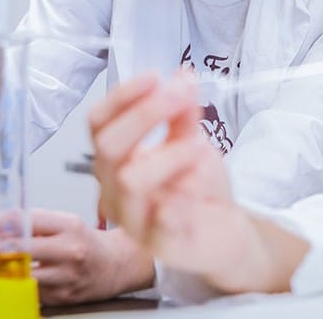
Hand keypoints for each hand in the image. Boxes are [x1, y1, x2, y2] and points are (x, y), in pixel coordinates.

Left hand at [0, 209, 155, 304]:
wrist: (117, 265)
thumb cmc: (86, 241)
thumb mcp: (63, 222)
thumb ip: (31, 223)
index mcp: (66, 225)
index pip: (20, 221)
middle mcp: (67, 250)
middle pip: (15, 249)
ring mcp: (64, 276)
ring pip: (15, 277)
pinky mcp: (61, 298)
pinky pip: (25, 293)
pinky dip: (2, 289)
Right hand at [89, 72, 247, 276]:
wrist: (223, 232)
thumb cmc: (198, 187)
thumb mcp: (192, 139)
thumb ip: (184, 112)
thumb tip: (182, 77)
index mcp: (115, 160)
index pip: (98, 122)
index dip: (123, 96)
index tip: (155, 77)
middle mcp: (115, 189)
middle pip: (107, 146)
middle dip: (145, 114)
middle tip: (180, 98)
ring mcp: (134, 220)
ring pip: (130, 180)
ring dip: (169, 153)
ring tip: (198, 146)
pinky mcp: (161, 245)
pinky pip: (161, 221)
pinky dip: (181, 196)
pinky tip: (196, 184)